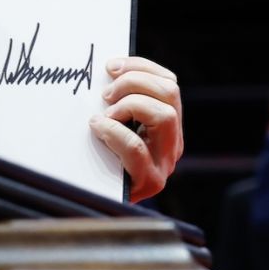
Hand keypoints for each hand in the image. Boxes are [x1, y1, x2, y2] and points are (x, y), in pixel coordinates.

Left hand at [91, 56, 183, 201]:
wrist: (95, 204)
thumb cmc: (99, 161)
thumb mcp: (113, 127)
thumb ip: (117, 104)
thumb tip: (106, 72)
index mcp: (168, 125)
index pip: (169, 83)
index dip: (141, 67)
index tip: (111, 66)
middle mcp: (173, 142)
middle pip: (170, 94)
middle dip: (135, 82)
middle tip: (106, 93)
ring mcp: (164, 163)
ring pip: (165, 116)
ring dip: (129, 106)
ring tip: (105, 114)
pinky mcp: (149, 182)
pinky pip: (137, 147)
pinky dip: (115, 132)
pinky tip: (98, 128)